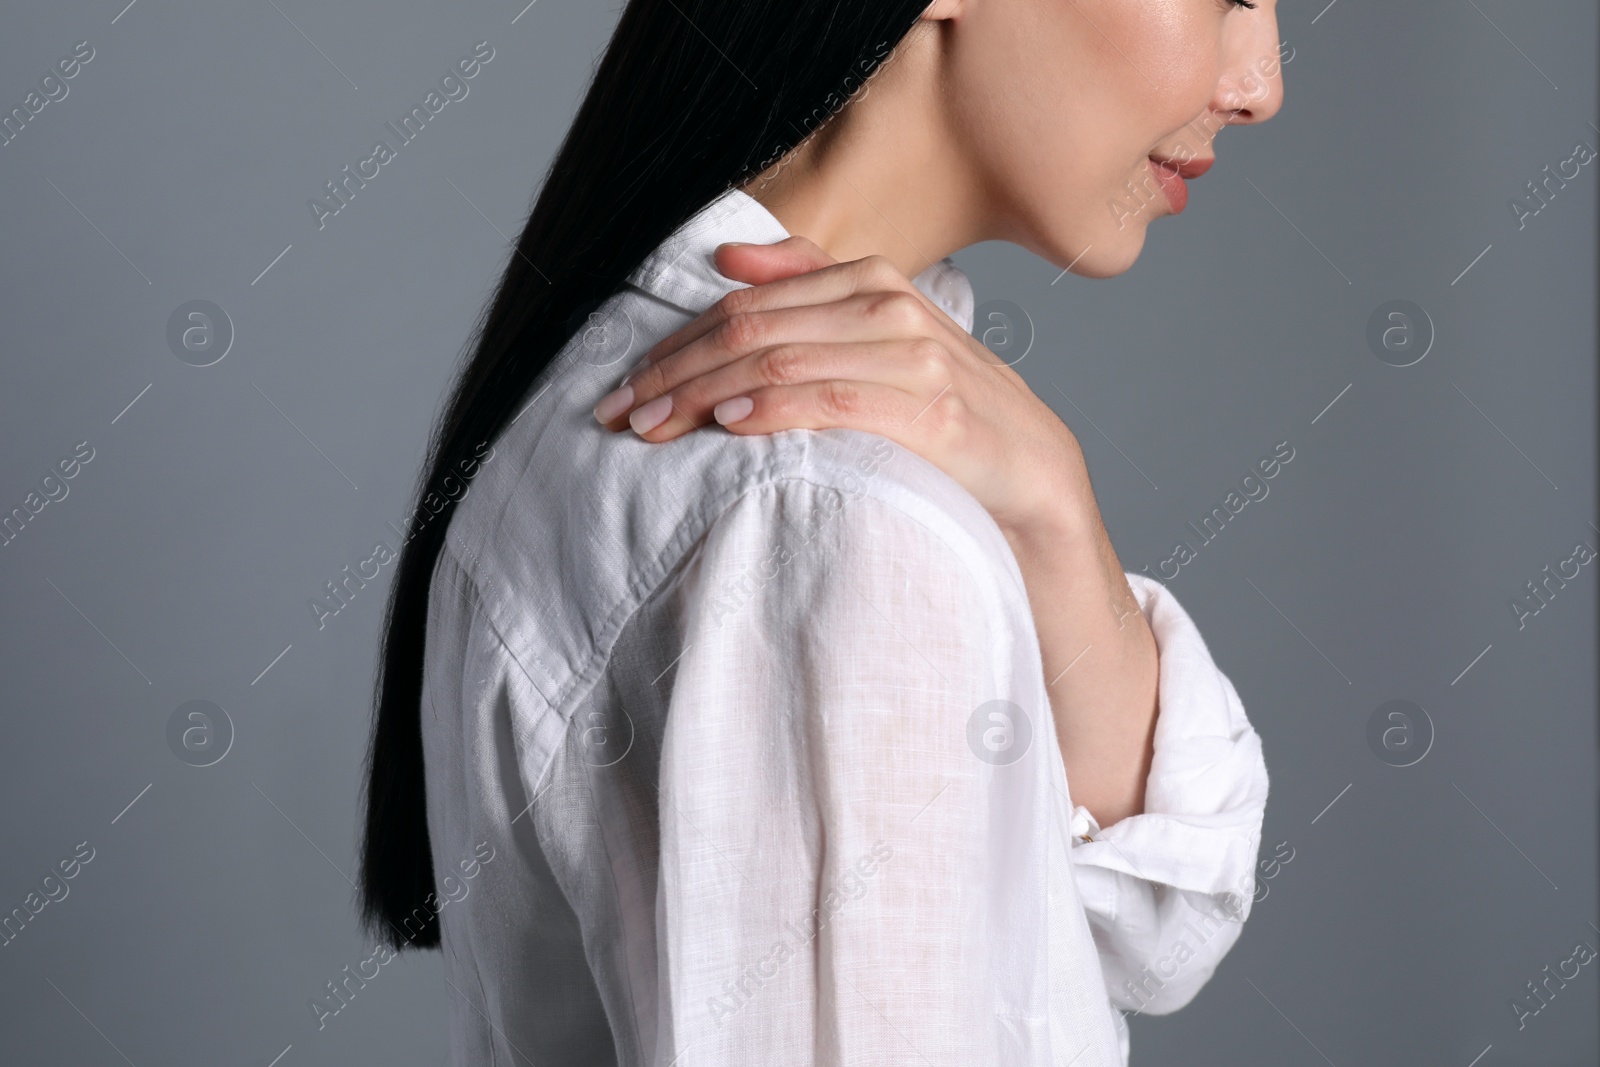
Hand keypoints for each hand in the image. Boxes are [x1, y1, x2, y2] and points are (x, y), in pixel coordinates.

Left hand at [593, 237, 1087, 539]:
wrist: (1032, 473)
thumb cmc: (948, 412)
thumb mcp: (884, 339)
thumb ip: (814, 290)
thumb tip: (729, 259)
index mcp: (872, 281)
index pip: (747, 304)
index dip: (677, 341)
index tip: (626, 383)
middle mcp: (890, 308)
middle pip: (751, 329)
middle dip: (674, 371)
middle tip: (619, 411)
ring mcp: (913, 357)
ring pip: (779, 362)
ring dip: (702, 396)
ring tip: (653, 428)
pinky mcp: (930, 411)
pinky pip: (831, 401)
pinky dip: (771, 411)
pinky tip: (727, 428)